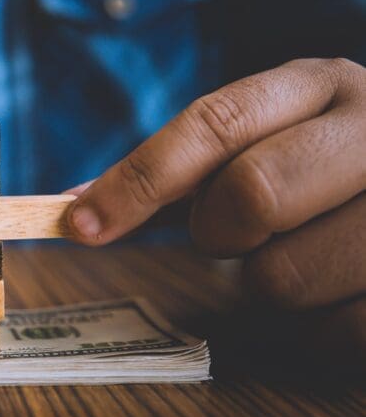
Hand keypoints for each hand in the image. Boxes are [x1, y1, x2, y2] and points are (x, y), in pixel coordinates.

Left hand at [65, 58, 365, 367]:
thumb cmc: (321, 170)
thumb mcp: (266, 139)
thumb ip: (179, 171)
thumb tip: (80, 210)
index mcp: (321, 86)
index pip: (217, 122)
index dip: (139, 178)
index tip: (82, 223)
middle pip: (253, 194)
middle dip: (219, 230)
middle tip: (236, 233)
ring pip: (284, 276)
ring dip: (269, 283)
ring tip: (305, 254)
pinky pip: (335, 330)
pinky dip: (314, 327)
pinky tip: (336, 292)